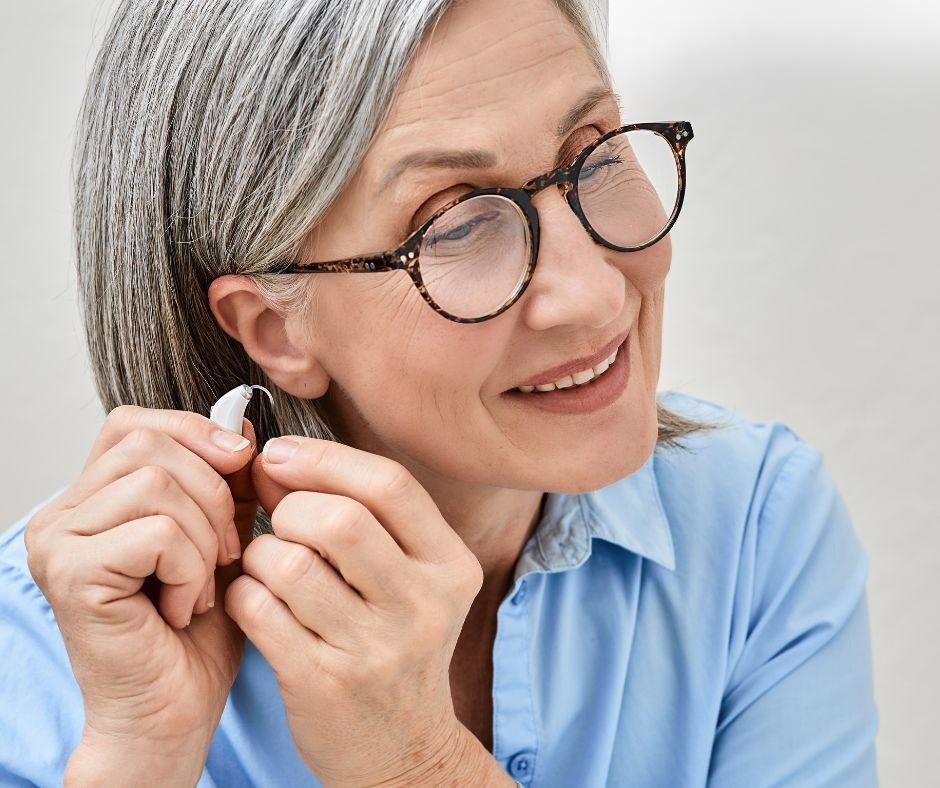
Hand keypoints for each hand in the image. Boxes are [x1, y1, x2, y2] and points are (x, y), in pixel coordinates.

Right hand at [24, 406, 258, 781]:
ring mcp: (58, 542)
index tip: (241, 464)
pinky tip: (183, 608)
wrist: (173, 713)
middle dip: (214, 494)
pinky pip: (158, 533)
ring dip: (206, 537)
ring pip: (158, 484)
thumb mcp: (223, 538)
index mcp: (91, 498)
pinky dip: (192, 569)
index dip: (195, 432)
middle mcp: (61, 513)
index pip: (135, 424)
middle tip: (225, 553)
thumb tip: (244, 427)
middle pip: (152, 446)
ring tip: (202, 586)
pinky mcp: (72, 574)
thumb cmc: (197, 633)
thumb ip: (228, 483)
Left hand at [223, 436, 495, 786]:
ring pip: (290, 564)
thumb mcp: (407, 579)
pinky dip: (242, 593)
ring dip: (260, 554)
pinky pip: (258, 610)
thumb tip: (275, 459)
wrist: (402, 747)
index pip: (389, 484)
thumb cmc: (395, 643)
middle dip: (290, 508)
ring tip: (266, 566)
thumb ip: (358, 516)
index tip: (279, 455)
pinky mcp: (324, 684)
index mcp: (450, 565)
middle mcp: (423, 605)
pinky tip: (254, 599)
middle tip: (280, 522)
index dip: (324, 458)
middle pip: (338, 520)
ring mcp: (375, 650)